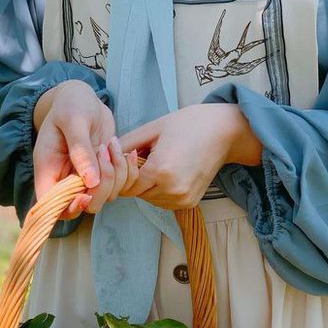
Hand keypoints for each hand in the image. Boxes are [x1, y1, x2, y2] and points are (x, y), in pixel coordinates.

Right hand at [33, 80, 138, 217]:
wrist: (83, 98)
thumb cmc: (71, 104)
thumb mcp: (73, 121)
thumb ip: (80, 150)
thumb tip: (91, 181)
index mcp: (49, 170)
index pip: (53, 206)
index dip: (69, 208)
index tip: (86, 195)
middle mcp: (67, 179)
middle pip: (86, 205)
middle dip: (102, 187)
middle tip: (104, 154)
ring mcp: (86, 178)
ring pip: (106, 196)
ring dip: (117, 175)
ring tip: (111, 144)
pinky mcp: (104, 173)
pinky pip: (120, 186)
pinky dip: (128, 172)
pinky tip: (125, 151)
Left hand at [118, 104, 261, 209]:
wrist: (224, 132)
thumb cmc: (189, 124)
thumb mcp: (153, 128)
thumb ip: (126, 144)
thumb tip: (104, 154)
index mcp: (160, 171)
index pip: (126, 185)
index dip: (123, 171)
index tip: (129, 155)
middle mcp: (172, 190)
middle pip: (136, 194)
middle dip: (134, 178)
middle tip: (144, 157)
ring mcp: (182, 199)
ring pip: (149, 199)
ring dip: (146, 186)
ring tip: (158, 163)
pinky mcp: (189, 203)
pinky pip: (163, 202)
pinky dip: (159, 191)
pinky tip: (168, 172)